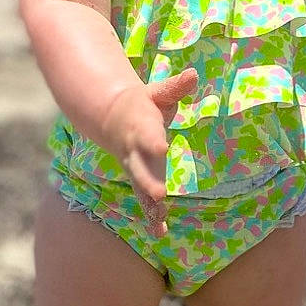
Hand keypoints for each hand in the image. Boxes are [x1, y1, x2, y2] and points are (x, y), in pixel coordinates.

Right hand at [102, 69, 197, 231]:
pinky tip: (159, 231)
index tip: (162, 148)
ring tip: (159, 221)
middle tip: (159, 194)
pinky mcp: (138, 179)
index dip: (153, 142)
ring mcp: (135, 168)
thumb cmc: (142, 104)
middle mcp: (135, 152)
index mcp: (140, 128)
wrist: (112, 118)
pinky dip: (150, 215)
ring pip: (140, 189)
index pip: (147, 136)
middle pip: (140, 169)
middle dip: (148, 182)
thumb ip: (175, 87)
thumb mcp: (157, 92)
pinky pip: (143, 200)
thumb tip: (194, 74)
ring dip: (150, 205)